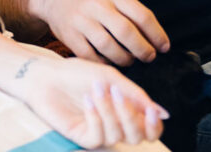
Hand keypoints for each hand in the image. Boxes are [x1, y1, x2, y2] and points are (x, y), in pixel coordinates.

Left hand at [19, 56, 167, 148]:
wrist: (47, 74)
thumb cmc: (77, 73)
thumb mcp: (110, 77)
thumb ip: (136, 94)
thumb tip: (162, 112)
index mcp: (125, 110)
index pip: (149, 129)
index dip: (155, 125)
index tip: (151, 111)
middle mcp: (114, 124)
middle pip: (137, 137)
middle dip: (129, 115)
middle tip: (116, 92)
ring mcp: (99, 132)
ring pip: (117, 135)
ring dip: (108, 110)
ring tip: (96, 88)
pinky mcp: (82, 137)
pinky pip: (97, 137)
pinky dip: (95, 117)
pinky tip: (87, 100)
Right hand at [34, 0, 169, 65]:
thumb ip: (132, 12)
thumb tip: (156, 38)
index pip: (142, 16)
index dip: (157, 35)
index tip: (164, 47)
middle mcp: (97, 5)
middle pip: (127, 33)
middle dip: (143, 50)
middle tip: (149, 57)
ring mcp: (82, 21)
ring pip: (110, 48)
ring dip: (125, 59)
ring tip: (129, 59)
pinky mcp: (70, 36)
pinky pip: (92, 57)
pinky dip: (105, 63)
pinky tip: (110, 61)